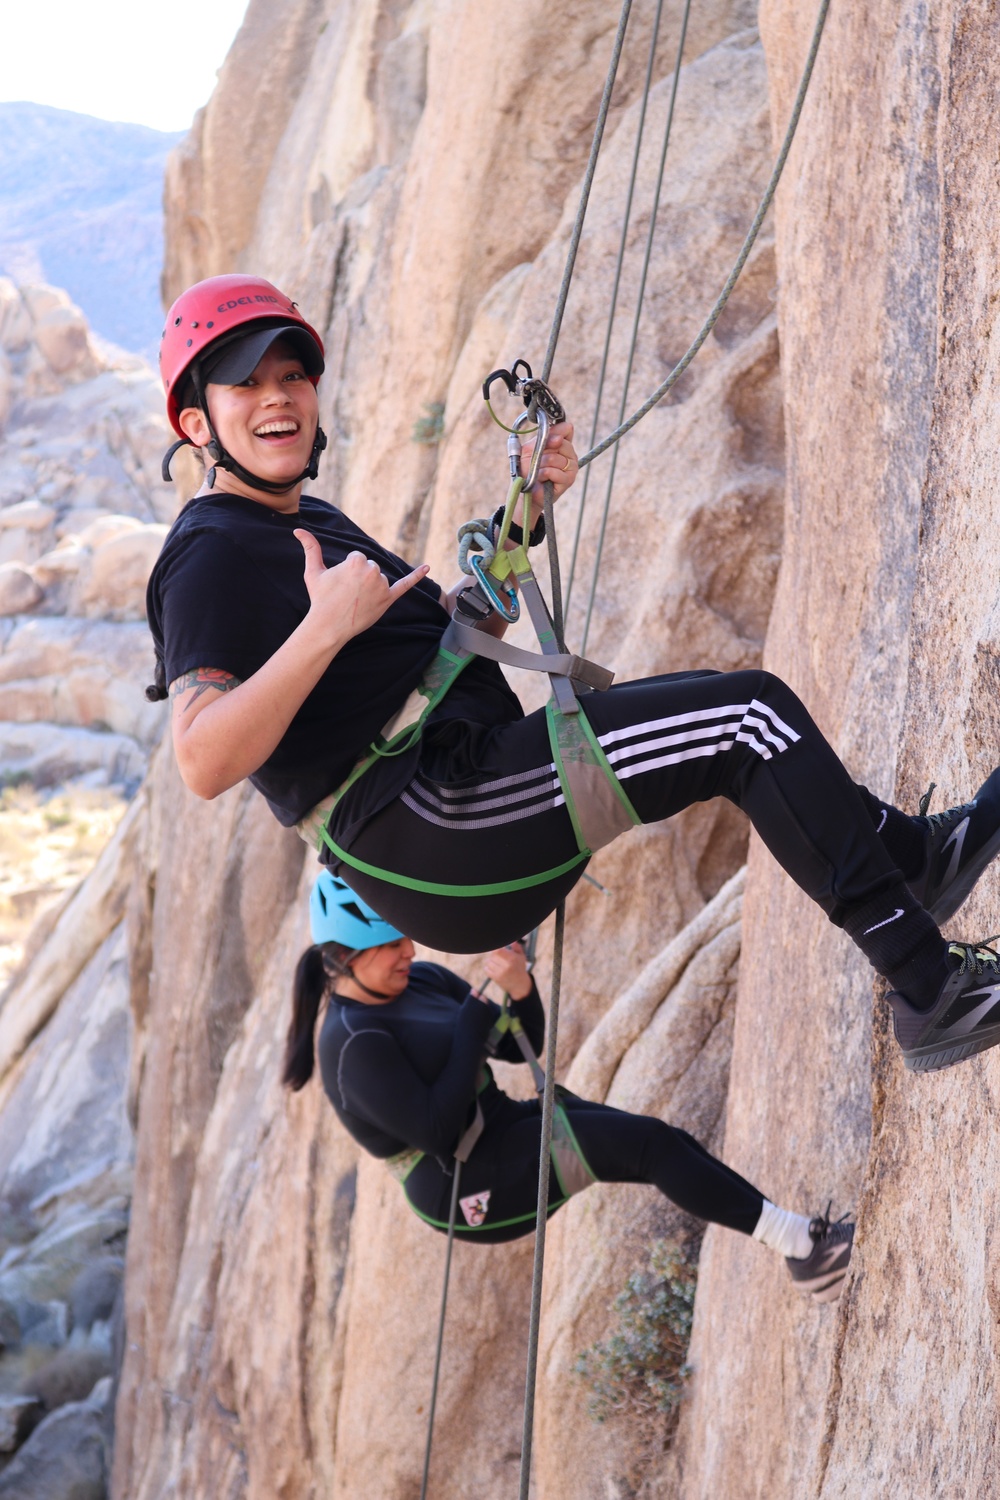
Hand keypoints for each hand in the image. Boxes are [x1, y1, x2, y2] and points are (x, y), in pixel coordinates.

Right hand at [295, 531, 428, 644]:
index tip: (340, 584)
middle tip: (347, 594)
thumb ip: (310, 547)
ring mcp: (382, 586)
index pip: (357, 558)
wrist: (329, 626)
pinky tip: (428, 568)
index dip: (347, 571)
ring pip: (378, 578)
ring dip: (369, 587)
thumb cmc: (320, 598)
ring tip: (356, 600)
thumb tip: (298, 530)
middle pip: (369, 567)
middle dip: (359, 578)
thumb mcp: (314, 571)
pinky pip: (405, 585)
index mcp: (357, 560)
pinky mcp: (388, 599)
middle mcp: (372, 571)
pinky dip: (417, 576)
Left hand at [481, 942, 532, 999]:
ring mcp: (500, 973)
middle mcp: (506, 966)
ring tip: (497, 963)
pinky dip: (488, 967)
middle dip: (494, 954)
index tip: (497, 949)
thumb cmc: (520, 968)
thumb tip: (512, 940)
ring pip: (488, 962)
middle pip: (492, 955)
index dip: (495, 948)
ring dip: (491, 961)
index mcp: (512, 958)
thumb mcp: (521, 956)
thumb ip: (517, 947)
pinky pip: (486, 969)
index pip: (498, 950)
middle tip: (498, 956)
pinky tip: (494, 968)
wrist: (520, 984)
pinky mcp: (496, 978)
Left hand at [519, 420, 577, 504]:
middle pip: (561, 443)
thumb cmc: (528, 470)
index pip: (566, 429)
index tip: (546, 441)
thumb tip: (558, 438)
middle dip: (544, 452)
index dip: (555, 432)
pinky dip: (542, 474)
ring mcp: (572, 467)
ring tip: (538, 472)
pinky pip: (554, 471)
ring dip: (540, 465)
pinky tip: (540, 478)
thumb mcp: (530, 449)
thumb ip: (542, 439)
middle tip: (538, 461)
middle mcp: (570, 454)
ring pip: (555, 458)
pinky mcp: (569, 480)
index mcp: (563, 444)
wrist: (525, 490)